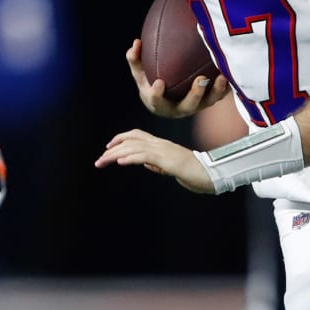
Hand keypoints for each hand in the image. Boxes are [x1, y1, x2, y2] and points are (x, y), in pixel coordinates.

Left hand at [95, 128, 215, 192]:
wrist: (211, 174)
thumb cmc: (195, 172)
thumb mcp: (172, 168)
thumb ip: (159, 164)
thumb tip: (146, 164)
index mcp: (162, 145)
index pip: (137, 135)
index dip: (120, 139)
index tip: (107, 148)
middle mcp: (161, 144)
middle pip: (131, 140)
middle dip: (112, 149)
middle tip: (98, 160)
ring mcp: (164, 151)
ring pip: (134, 148)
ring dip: (115, 155)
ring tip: (102, 162)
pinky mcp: (168, 160)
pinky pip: (145, 156)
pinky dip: (130, 158)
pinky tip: (119, 162)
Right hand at [126, 39, 229, 117]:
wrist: (169, 99)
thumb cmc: (153, 83)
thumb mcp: (140, 74)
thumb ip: (135, 60)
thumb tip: (136, 42)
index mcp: (160, 104)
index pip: (157, 102)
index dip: (158, 95)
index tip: (159, 82)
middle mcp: (179, 109)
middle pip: (188, 106)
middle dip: (195, 94)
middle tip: (200, 78)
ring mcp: (196, 107)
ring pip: (207, 102)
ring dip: (216, 91)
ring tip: (222, 77)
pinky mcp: (208, 102)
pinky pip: (219, 95)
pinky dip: (225, 85)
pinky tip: (231, 70)